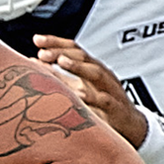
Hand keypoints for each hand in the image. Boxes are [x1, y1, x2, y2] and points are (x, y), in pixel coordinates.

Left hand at [33, 34, 147, 146]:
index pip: (74, 49)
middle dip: (63, 52)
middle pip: (83, 56)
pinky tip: (78, 94)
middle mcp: (101, 74)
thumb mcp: (79, 86)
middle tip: (44, 52)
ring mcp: (109, 89)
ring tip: (61, 62)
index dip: (56, 42)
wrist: (129, 124)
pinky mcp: (115, 107)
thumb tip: (35, 62)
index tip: (37, 40)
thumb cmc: (102, 103)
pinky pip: (104, 100)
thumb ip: (59, 76)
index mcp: (91, 67)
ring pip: (95, 73)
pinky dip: (92, 97)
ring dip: (78, 66)